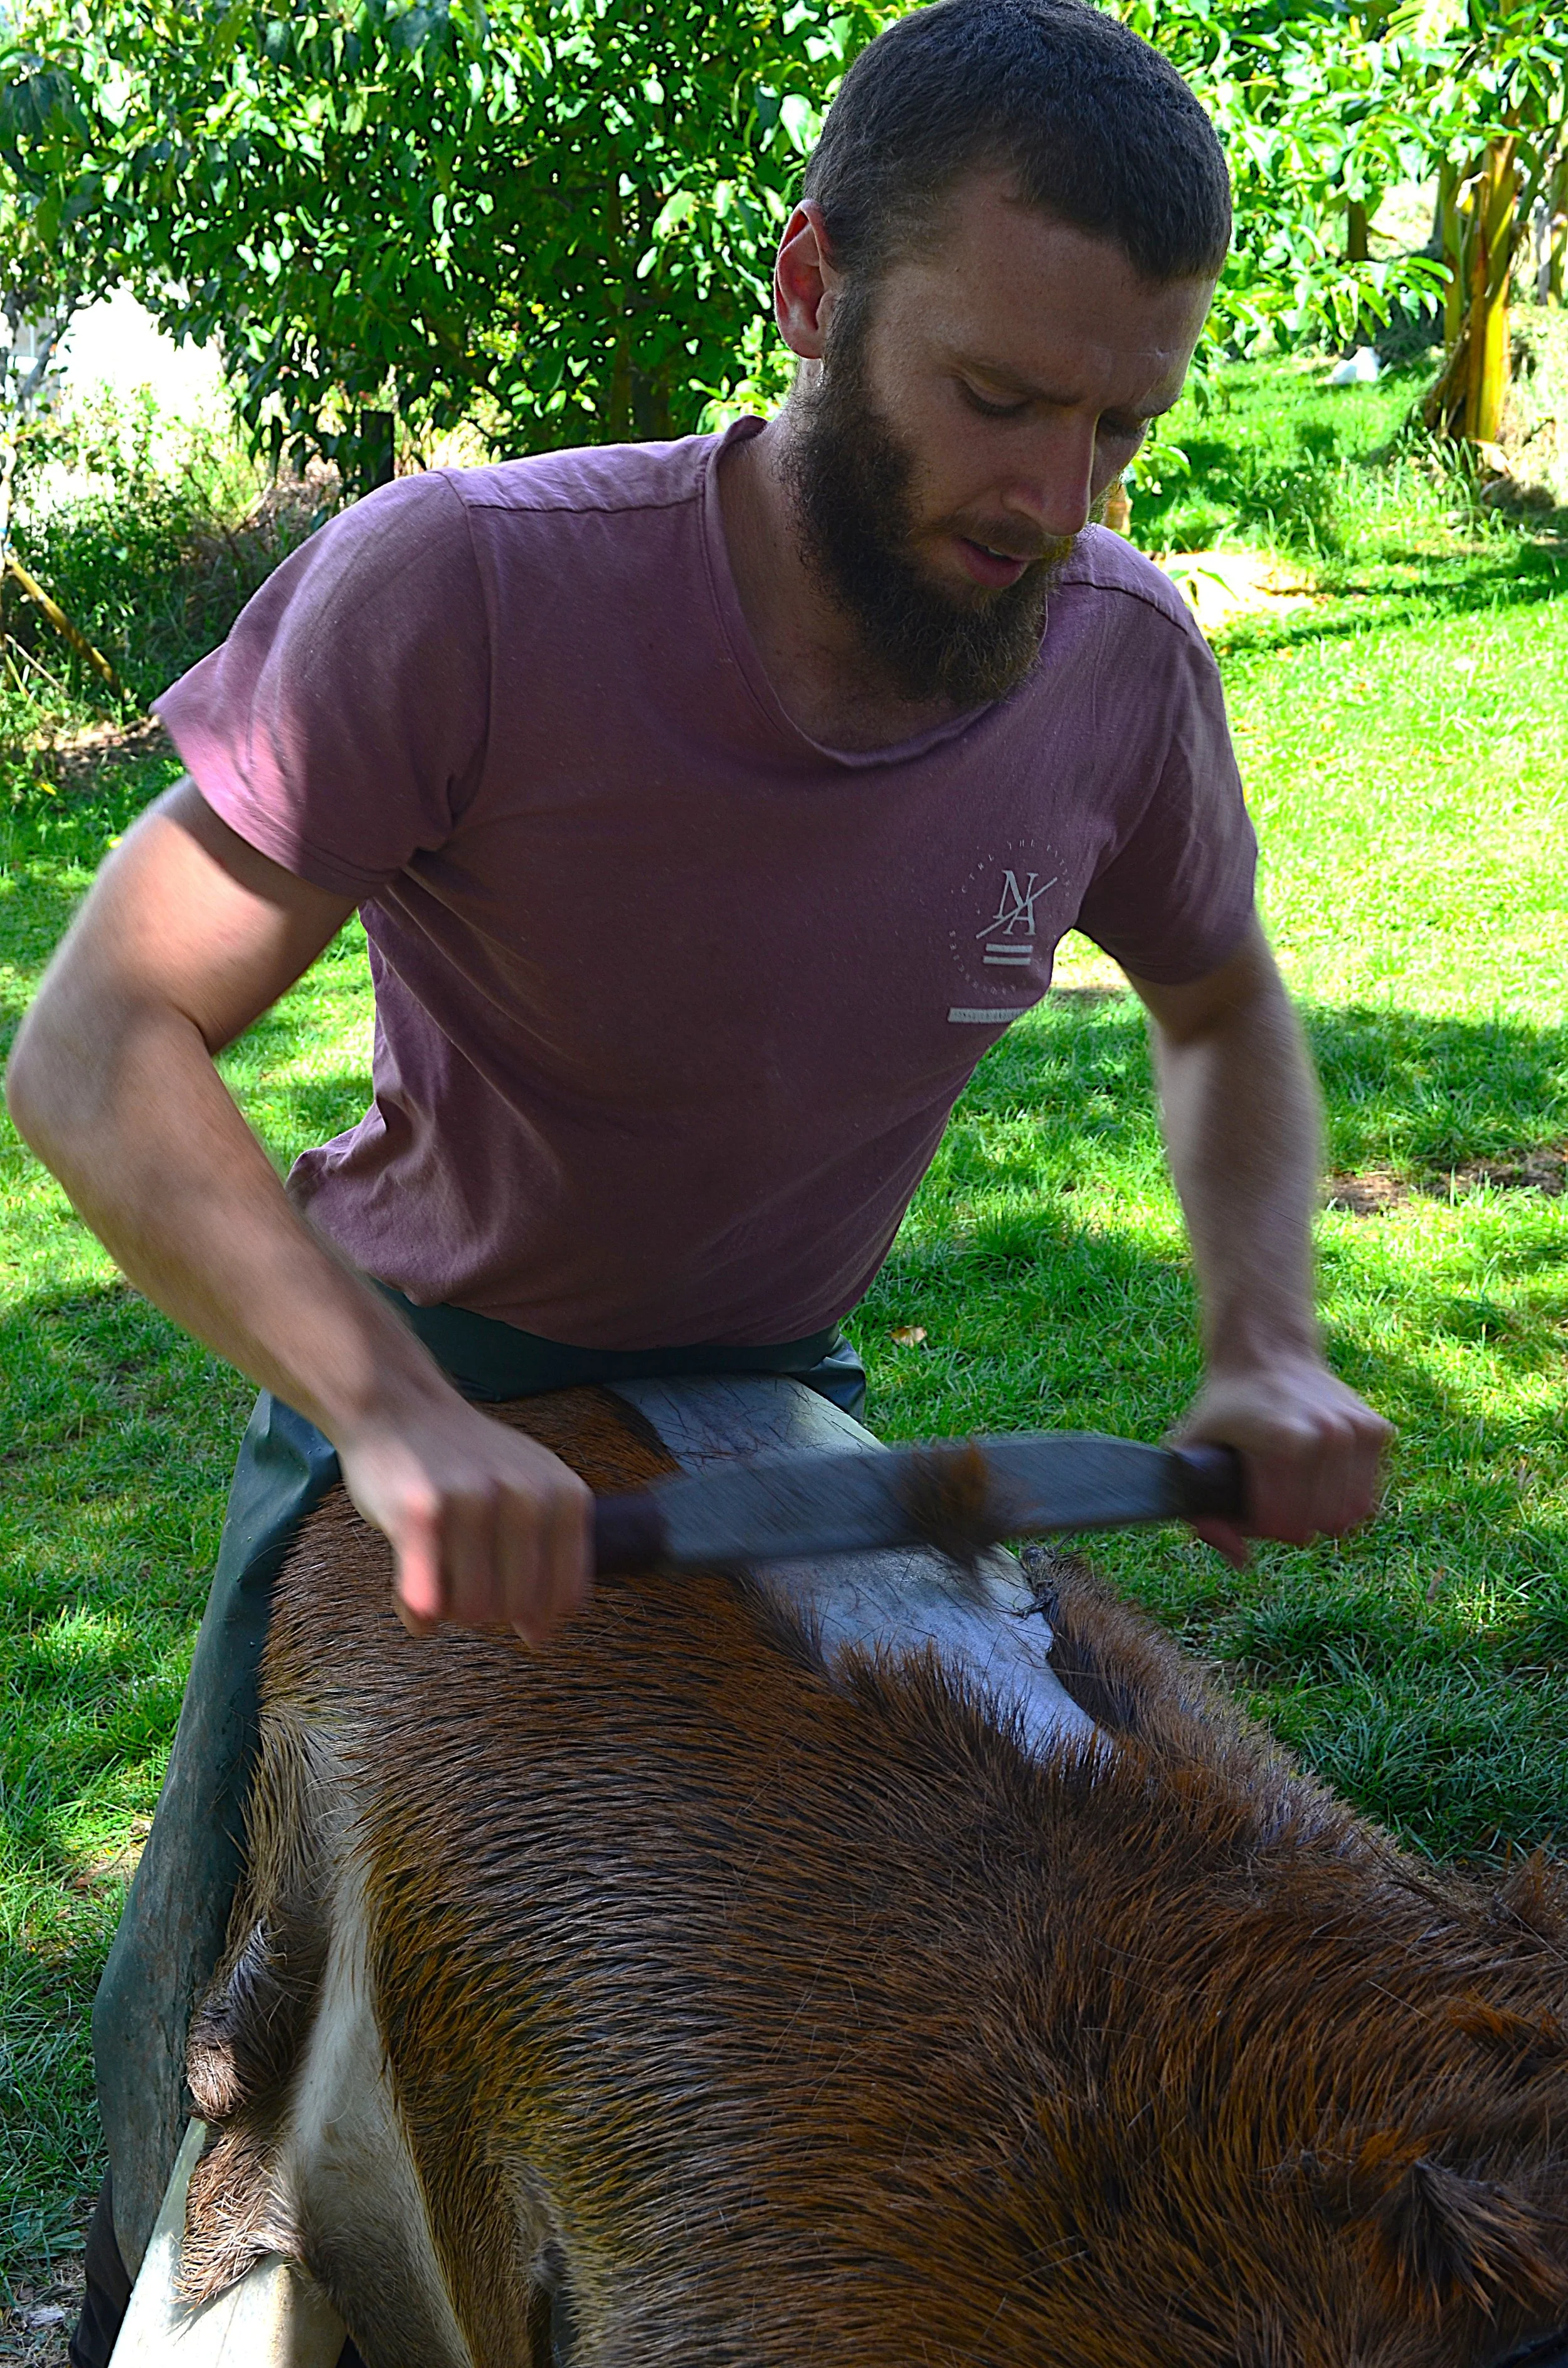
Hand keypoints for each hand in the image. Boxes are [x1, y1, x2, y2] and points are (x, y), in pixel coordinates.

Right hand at [334, 1391, 592, 1643]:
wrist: (401, 1407)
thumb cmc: (466, 1461)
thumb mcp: (531, 1488)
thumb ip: (546, 1554)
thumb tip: (539, 1636)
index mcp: (564, 1495)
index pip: (565, 1595)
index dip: (534, 1614)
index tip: (507, 1602)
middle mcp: (526, 1496)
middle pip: (517, 1607)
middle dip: (488, 1612)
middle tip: (463, 1585)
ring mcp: (473, 1502)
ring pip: (473, 1608)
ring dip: (452, 1611)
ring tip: (440, 1582)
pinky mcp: (421, 1512)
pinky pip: (426, 1598)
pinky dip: (419, 1613)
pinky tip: (414, 1602)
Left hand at [1173, 1353, 1391, 1568]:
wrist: (1266, 1353)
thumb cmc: (1225, 1407)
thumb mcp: (1192, 1449)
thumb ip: (1200, 1511)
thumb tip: (1241, 1560)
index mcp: (1287, 1443)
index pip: (1283, 1526)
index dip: (1258, 1526)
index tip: (1245, 1505)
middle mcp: (1330, 1436)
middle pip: (1318, 1525)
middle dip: (1291, 1522)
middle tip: (1271, 1497)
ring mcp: (1359, 1432)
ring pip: (1350, 1516)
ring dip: (1321, 1514)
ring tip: (1295, 1489)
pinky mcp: (1378, 1430)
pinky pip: (1368, 1494)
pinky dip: (1345, 1494)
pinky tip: (1320, 1474)